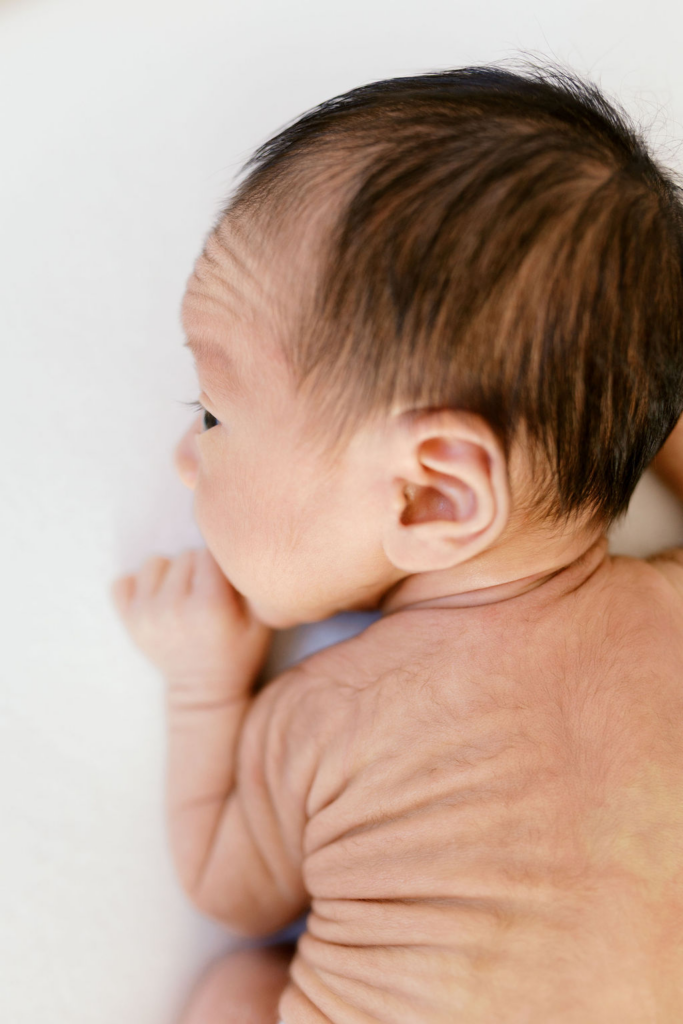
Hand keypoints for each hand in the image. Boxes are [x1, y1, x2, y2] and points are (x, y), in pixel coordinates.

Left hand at [109, 547, 272, 699]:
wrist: (204, 694)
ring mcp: (146, 615)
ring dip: (169, 573)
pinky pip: (123, 581)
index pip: (210, 554)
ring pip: (154, 562)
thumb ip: (253, 585)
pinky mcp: (128, 621)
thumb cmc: (238, 654)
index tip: (225, 586)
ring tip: (183, 594)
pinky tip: (158, 600)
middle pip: (184, 555)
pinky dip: (138, 586)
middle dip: (197, 568)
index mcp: (209, 607)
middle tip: (207, 593)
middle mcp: (173, 608)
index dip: (221, 566)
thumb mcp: (262, 622)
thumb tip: (237, 552)